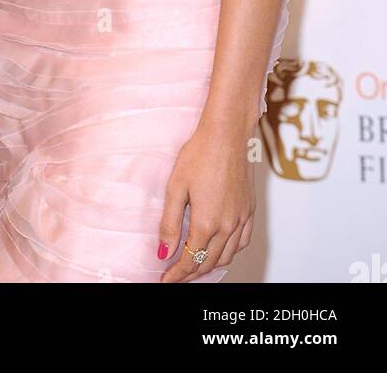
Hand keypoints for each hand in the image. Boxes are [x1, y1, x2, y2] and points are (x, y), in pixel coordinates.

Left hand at [157, 117, 255, 282]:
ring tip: (194, 266)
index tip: (164, 280)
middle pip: (208, 262)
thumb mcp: (176, 187)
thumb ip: (170, 223)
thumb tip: (163, 252)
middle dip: (191, 273)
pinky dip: (229, 252)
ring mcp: (242, 219)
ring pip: (227, 256)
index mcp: (207, 222)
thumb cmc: (199, 154)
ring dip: (210, 265)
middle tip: (176, 276)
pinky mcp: (250, 210)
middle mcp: (228, 226)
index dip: (176, 273)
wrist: (228, 134)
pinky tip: (220, 249)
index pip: (189, 259)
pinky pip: (242, 242)